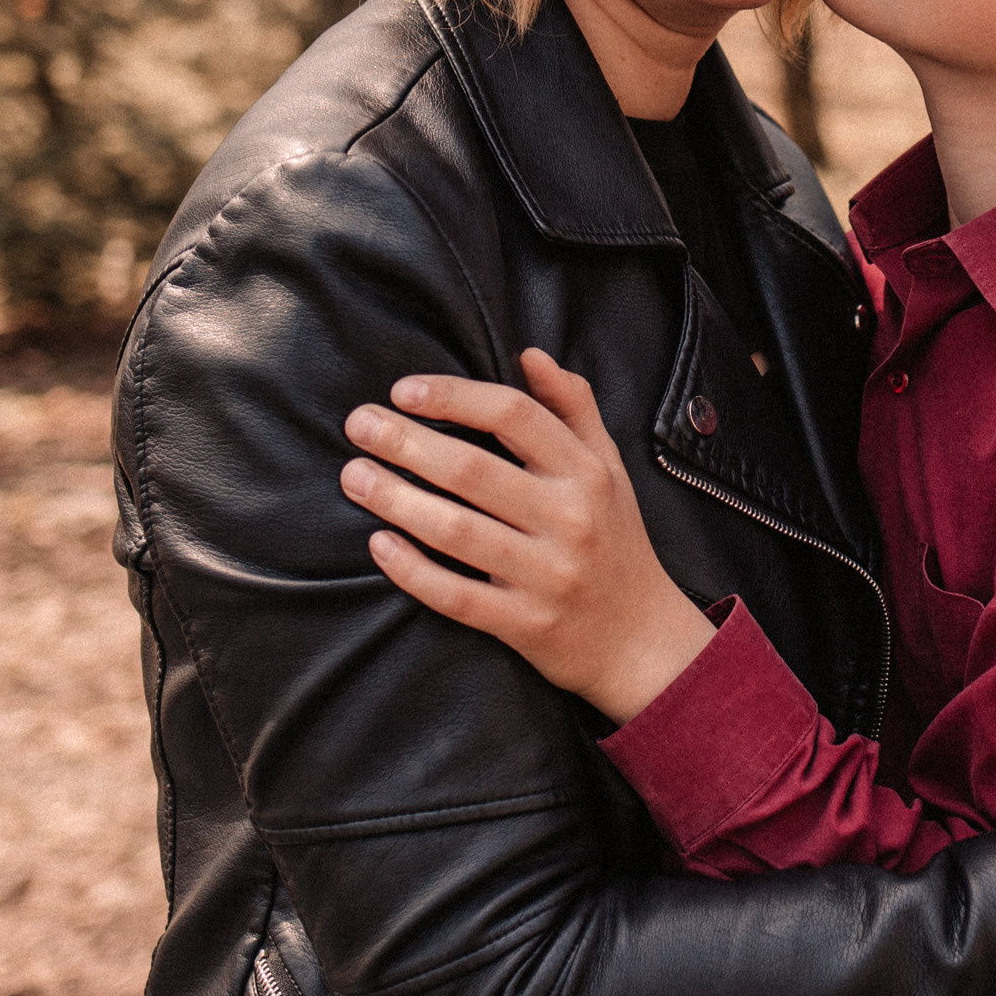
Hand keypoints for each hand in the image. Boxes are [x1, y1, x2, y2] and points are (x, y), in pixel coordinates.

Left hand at [339, 351, 715, 722]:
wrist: (641, 641)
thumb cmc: (615, 542)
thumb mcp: (609, 470)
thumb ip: (574, 409)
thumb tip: (530, 354)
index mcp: (587, 474)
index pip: (515, 416)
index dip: (455, 397)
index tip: (405, 391)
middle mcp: (570, 520)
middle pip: (474, 470)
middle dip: (407, 443)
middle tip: (359, 425)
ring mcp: (548, 575)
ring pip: (458, 531)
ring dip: (397, 500)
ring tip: (354, 477)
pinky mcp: (525, 625)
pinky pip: (458, 596)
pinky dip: (413, 569)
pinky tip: (379, 544)